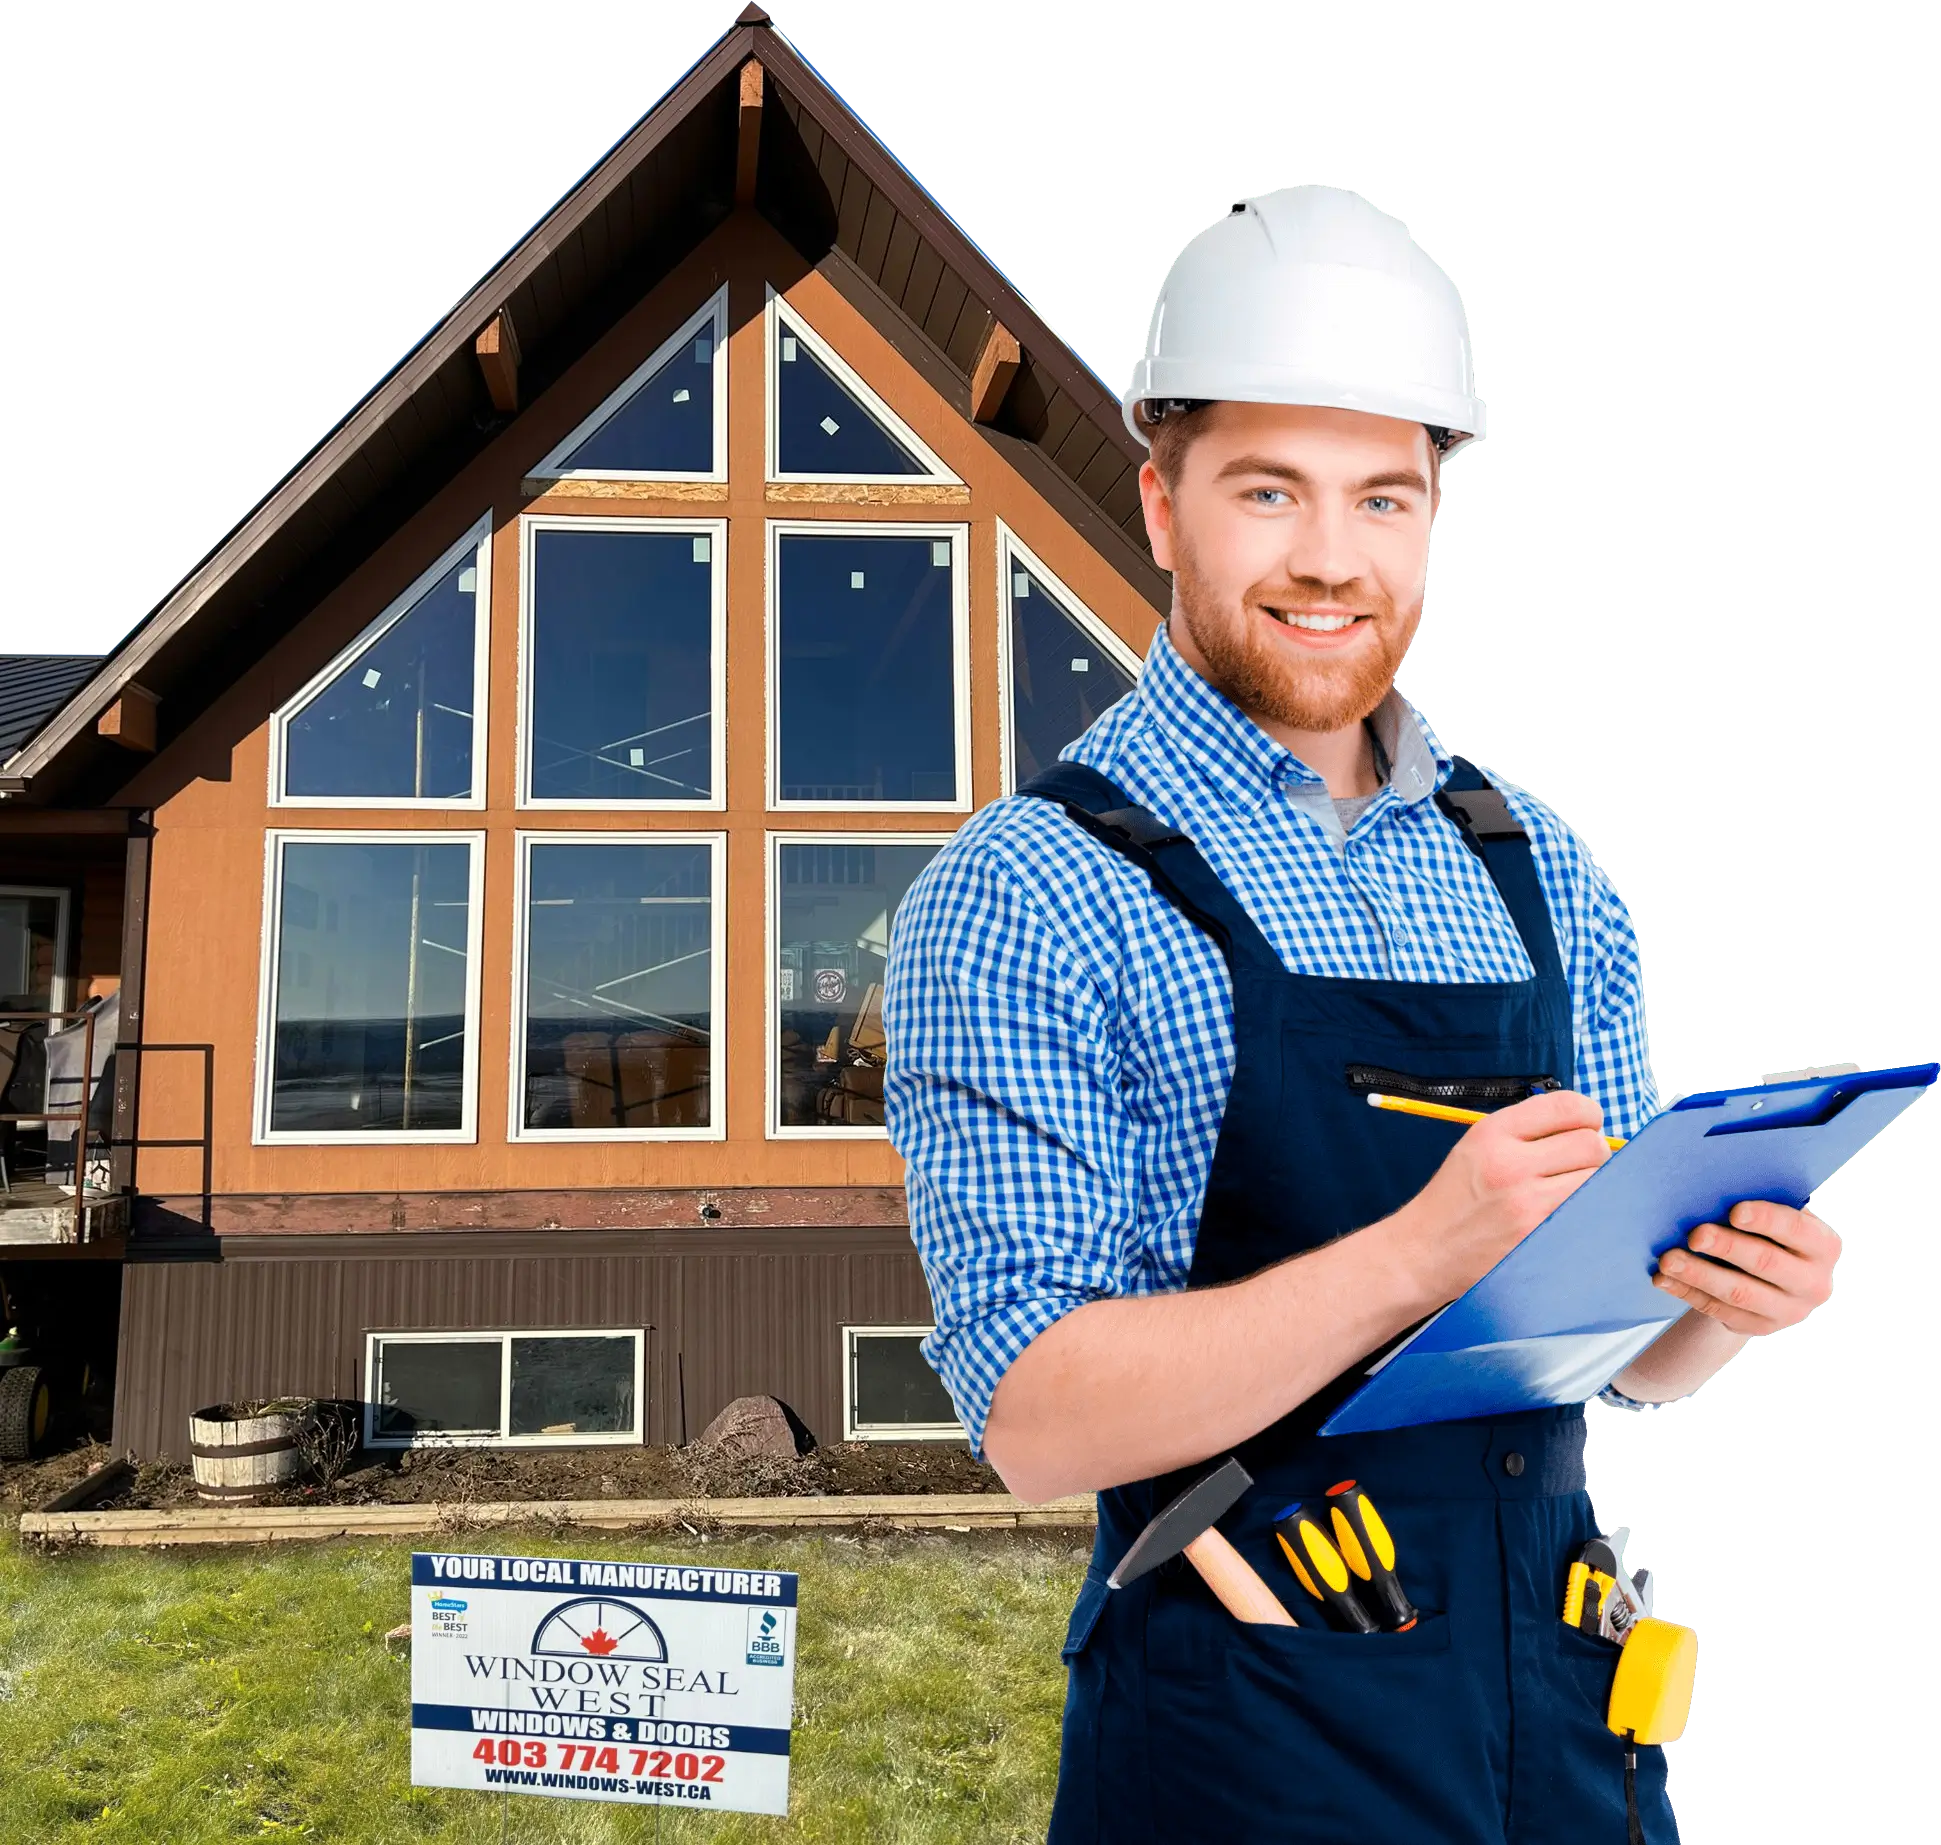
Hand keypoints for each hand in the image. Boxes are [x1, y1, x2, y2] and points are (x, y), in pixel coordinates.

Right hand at [1387, 1089, 1613, 1309]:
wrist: (1425, 1250)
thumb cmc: (1455, 1198)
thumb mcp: (1477, 1147)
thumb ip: (1526, 1132)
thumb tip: (1586, 1128)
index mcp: (1493, 1133)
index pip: (1567, 1107)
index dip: (1589, 1113)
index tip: (1588, 1124)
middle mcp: (1511, 1164)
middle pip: (1591, 1144)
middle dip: (1594, 1152)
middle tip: (1579, 1164)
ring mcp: (1527, 1203)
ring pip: (1597, 1180)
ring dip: (1594, 1182)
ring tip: (1570, 1189)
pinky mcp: (1539, 1236)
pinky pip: (1589, 1212)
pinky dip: (1588, 1209)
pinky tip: (1568, 1212)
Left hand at [1651, 1200, 1837, 1334]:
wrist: (1765, 1280)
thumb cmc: (1764, 1233)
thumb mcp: (1771, 1220)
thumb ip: (1754, 1206)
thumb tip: (1711, 1189)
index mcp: (1821, 1246)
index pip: (1797, 1229)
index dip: (1766, 1219)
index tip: (1734, 1211)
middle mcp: (1813, 1283)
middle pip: (1765, 1263)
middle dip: (1727, 1247)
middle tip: (1694, 1235)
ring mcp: (1787, 1311)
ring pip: (1738, 1292)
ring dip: (1698, 1274)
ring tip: (1667, 1260)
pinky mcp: (1757, 1327)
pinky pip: (1718, 1310)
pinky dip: (1687, 1292)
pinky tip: (1663, 1278)